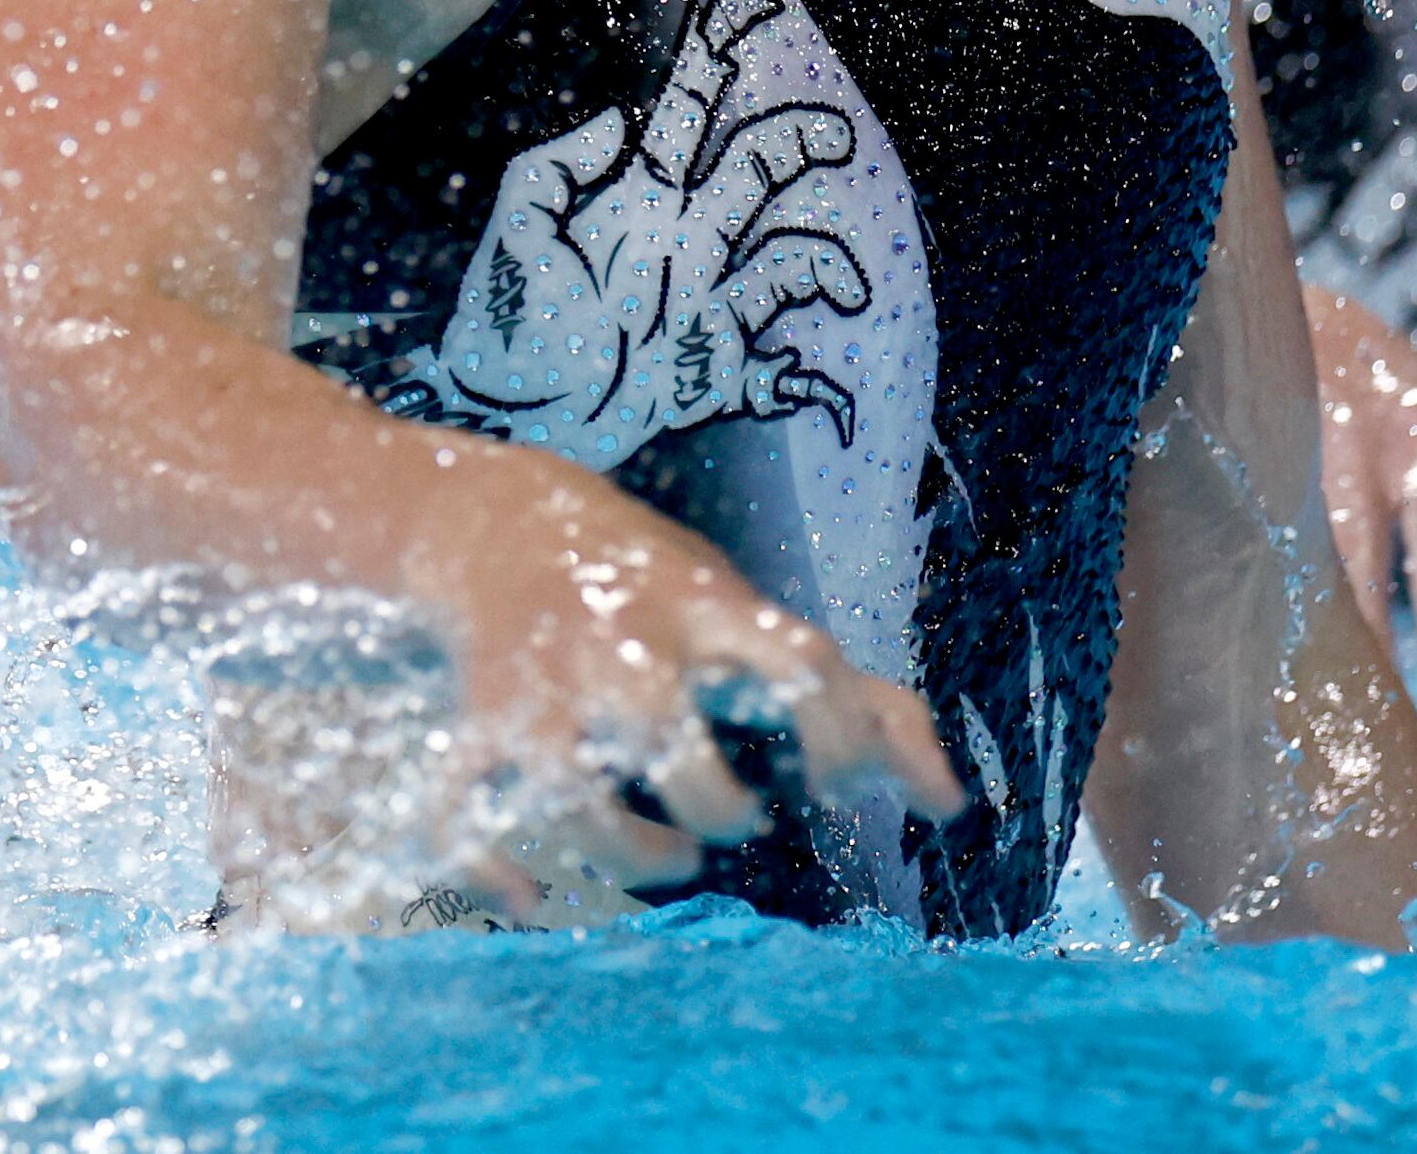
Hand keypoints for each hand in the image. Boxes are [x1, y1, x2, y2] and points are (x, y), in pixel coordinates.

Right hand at [207, 448, 962, 928]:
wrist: (498, 518)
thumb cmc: (659, 587)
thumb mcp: (752, 620)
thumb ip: (858, 704)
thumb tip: (953, 805)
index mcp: (709, 608)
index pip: (798, 657)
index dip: (835, 730)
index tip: (834, 786)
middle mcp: (627, 639)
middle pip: (666, 734)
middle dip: (712, 802)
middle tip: (740, 816)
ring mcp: (543, 683)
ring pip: (567, 792)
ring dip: (626, 853)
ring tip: (670, 857)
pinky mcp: (475, 720)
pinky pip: (463, 812)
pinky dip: (496, 871)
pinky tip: (533, 897)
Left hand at [423, 0, 872, 458]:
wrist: (502, 419)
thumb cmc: (501, 326)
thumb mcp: (515, 231)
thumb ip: (554, 168)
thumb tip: (620, 117)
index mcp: (638, 201)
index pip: (686, 114)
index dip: (714, 60)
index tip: (749, 10)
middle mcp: (683, 243)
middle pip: (754, 173)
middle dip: (795, 144)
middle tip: (832, 132)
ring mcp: (703, 306)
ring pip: (781, 263)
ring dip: (818, 264)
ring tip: (843, 281)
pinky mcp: (710, 372)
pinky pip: (772, 374)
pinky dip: (800, 381)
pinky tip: (814, 383)